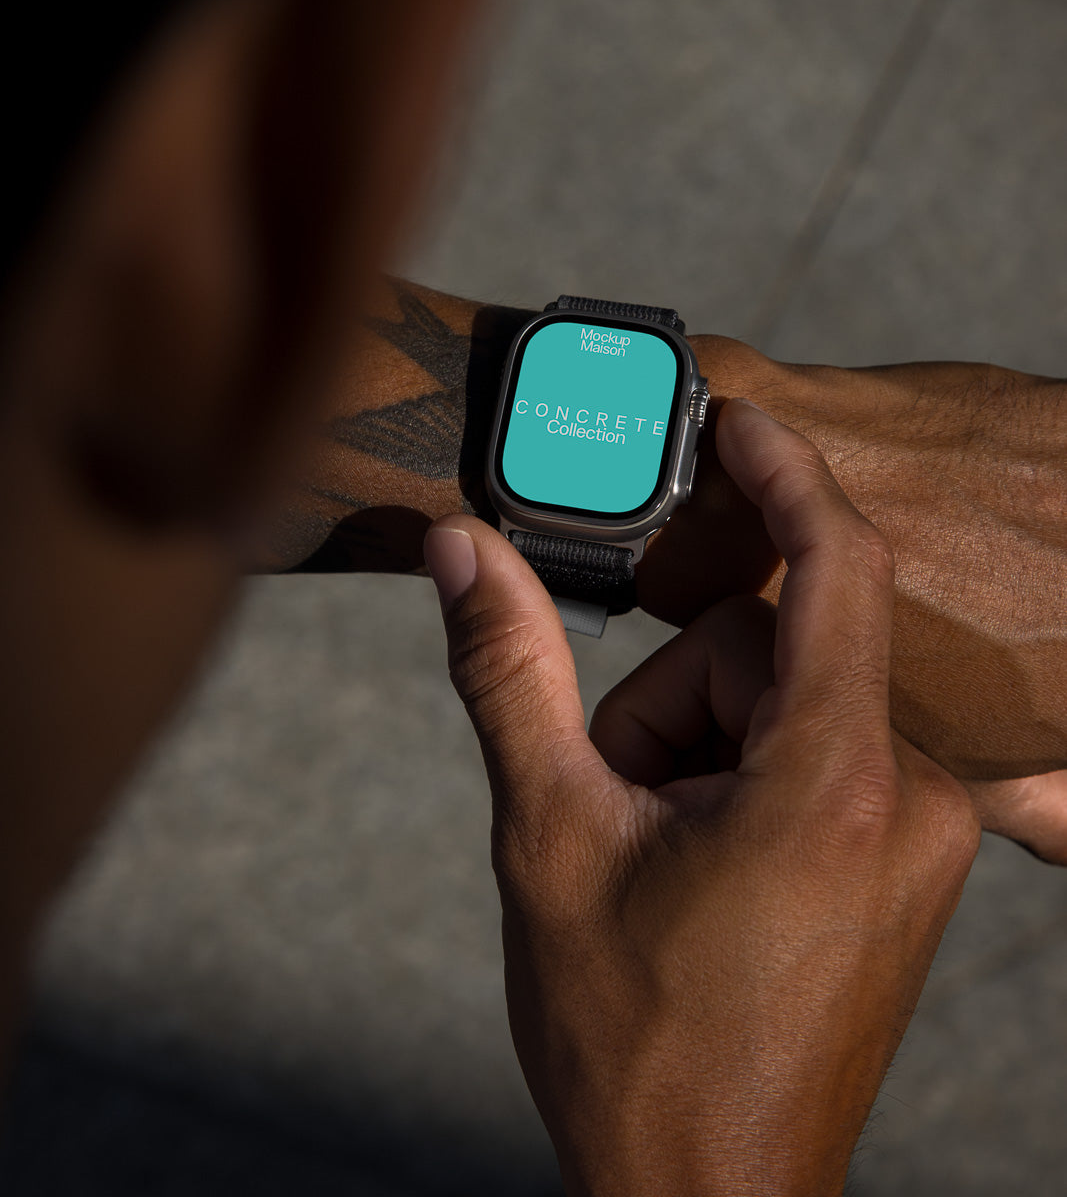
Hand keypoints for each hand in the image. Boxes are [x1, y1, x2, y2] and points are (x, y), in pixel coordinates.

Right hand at [426, 402, 977, 1196]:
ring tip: (659, 850)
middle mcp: (908, 798)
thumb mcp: (549, 839)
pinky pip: (824, 749)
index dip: (785, 474)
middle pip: (775, 647)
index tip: (735, 419)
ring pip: (792, 699)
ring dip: (701, 742)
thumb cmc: (632, 1043)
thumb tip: (459, 547)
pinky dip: (747, 771)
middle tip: (621, 800)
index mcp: (832, 782)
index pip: (839, 566)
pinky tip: (704, 862)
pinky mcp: (912, 859)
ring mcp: (921, 835)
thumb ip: (508, 673)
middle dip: (673, 697)